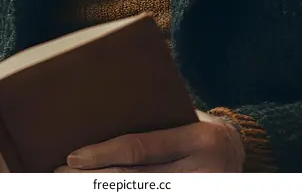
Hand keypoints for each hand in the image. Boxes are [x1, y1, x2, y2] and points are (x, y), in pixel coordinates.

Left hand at [55, 110, 243, 172]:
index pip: (140, 149)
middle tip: (60, 175)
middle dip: (94, 179)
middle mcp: (203, 172)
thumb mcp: (186, 117)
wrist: (241, 151)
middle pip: (136, 180)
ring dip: (101, 190)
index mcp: (199, 139)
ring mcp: (201, 191)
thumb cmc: (200, 127)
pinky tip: (101, 190)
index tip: (72, 157)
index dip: (103, 155)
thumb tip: (101, 124)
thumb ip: (156, 123)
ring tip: (72, 184)